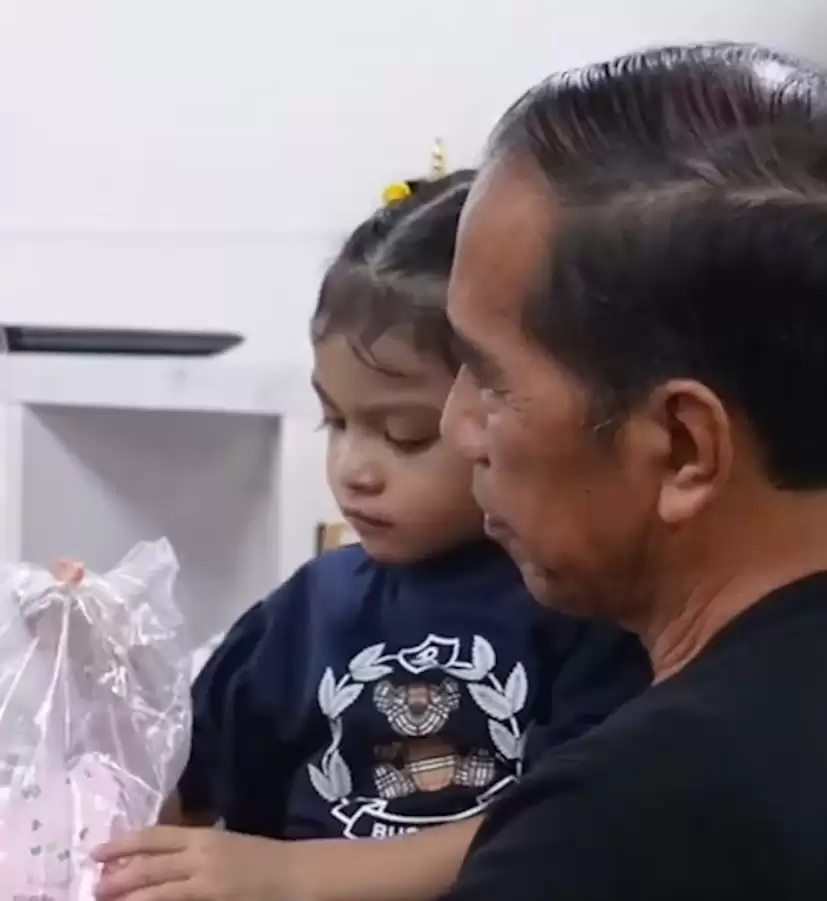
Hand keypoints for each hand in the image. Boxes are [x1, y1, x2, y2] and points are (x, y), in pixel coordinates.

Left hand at [93, 826, 294, 900]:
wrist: (295, 873)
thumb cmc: (263, 860)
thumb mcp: (227, 846)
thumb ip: (197, 850)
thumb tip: (162, 859)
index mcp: (203, 835)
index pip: (155, 835)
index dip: (123, 842)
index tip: (97, 851)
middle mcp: (200, 852)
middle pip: (149, 862)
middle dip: (117, 874)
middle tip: (92, 885)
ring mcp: (204, 877)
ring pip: (155, 886)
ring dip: (126, 895)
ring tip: (102, 899)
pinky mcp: (211, 897)